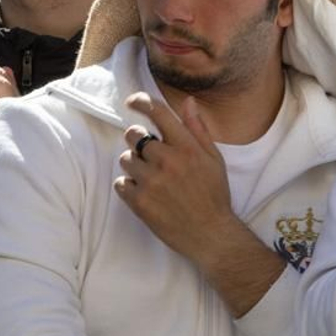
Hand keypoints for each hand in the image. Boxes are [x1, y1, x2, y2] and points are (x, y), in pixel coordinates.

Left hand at [113, 94, 239, 267]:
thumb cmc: (214, 195)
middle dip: (138, 140)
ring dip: (134, 165)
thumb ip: (198, 130)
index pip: (158, 113)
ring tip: (151, 178)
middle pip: (134, 135)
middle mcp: (168, 161)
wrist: (210, 234)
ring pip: (126, 159)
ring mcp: (152, 182)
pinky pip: (121, 182)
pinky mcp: (140, 202)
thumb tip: (187, 101)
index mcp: (187, 147)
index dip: (141, 102)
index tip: (132, 102)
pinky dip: (129, 186)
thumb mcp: (214, 159)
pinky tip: (145, 192)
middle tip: (149, 153)